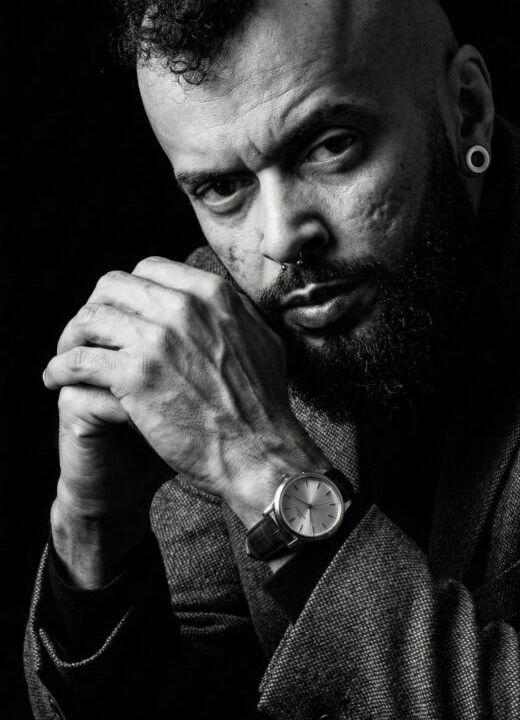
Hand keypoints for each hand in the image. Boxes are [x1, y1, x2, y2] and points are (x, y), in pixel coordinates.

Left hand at [44, 256, 328, 533]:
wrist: (257, 452)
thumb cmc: (264, 405)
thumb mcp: (262, 341)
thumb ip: (235, 314)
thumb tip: (224, 300)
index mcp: (212, 293)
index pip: (149, 268)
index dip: (128, 290)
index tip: (120, 312)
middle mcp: (182, 307)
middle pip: (113, 286)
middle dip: (94, 307)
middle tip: (86, 332)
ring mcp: (156, 340)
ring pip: (90, 318)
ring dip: (70, 336)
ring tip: (64, 355)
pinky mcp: (134, 376)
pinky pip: (78, 360)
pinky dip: (59, 368)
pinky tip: (55, 380)